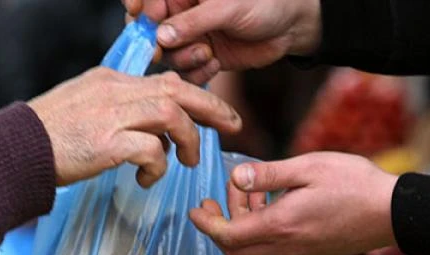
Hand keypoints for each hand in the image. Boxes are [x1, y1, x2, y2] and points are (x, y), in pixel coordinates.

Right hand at [28, 67, 240, 187]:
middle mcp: (114, 91)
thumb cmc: (46, 138)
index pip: (164, 81)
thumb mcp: (84, 110)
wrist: (12, 151)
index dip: (196, 96)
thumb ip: (117, 111)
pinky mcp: (107, 143)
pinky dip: (158, 166)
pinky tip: (146, 180)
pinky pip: (151, 150)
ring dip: (188, 141)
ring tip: (187, 162)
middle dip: (212, 107)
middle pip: (178, 90)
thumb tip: (152, 133)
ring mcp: (111, 115)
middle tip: (233, 126)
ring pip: (171, 115)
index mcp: (110, 81)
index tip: (214, 112)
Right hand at [123, 0, 321, 83]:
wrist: (290, 27)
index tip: (139, 17)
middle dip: (156, 42)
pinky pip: (186, 72)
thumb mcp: (226, 7)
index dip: (140, 8)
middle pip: (151, 30)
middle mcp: (183, 14)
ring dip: (183, 58)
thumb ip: (192, 21)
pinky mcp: (203, 58)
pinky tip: (213, 64)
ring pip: (168, 54)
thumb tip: (161, 36)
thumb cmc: (263, 3)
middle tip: (161, 52)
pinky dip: (196, 72)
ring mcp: (192, 37)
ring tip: (206, 53)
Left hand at [189, 152, 396, 254]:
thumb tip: (236, 178)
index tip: (195, 209)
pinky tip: (277, 202)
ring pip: (256, 248)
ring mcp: (301, 254)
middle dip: (219, 226)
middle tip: (217, 199)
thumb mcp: (308, 167)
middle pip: (235, 250)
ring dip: (244, 223)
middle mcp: (287, 247)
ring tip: (254, 191)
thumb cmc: (355, 184)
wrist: (395, 213)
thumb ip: (268, 175)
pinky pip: (276, 246)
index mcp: (281, 226)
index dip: (206, 224)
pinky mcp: (312, 253)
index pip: (227, 236)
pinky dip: (264, 227)